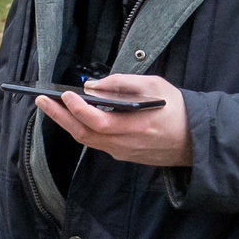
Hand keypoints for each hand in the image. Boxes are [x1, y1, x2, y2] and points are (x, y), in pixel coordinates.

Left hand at [34, 73, 190, 167]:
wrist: (197, 140)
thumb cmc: (177, 108)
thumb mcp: (155, 85)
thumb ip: (123, 84)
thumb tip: (92, 86)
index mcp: (137, 127)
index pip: (98, 122)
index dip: (78, 109)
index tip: (65, 94)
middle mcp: (126, 144)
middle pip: (83, 134)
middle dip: (59, 116)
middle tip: (40, 100)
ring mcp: (123, 153)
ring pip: (87, 140)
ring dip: (66, 123)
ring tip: (50, 106)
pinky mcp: (123, 155)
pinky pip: (96, 143)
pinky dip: (81, 129)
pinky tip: (72, 116)